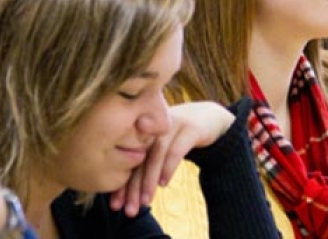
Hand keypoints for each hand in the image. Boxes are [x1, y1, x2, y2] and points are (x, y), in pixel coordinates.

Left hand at [110, 101, 234, 216]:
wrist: (210, 117)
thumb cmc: (179, 137)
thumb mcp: (160, 147)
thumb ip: (145, 161)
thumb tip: (126, 192)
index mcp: (142, 129)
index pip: (127, 159)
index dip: (121, 183)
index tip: (116, 205)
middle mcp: (154, 125)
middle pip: (139, 158)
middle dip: (133, 187)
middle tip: (129, 210)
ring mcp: (172, 124)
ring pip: (156, 154)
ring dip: (149, 180)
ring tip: (145, 202)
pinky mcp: (191, 128)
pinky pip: (177, 149)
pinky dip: (169, 167)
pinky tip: (164, 184)